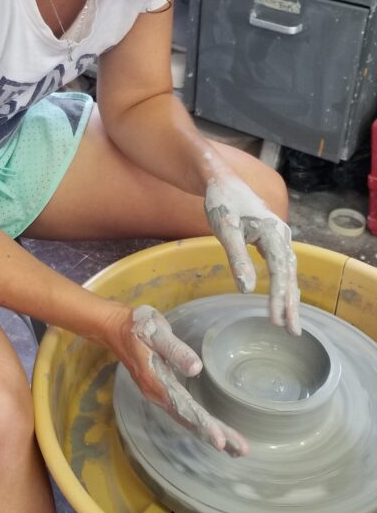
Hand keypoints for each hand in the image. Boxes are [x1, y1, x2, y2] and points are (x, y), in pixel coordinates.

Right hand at [109, 304, 247, 456]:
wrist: (115, 328)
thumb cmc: (137, 326)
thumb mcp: (156, 332)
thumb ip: (175, 350)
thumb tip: (196, 369)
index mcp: (157, 382)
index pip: (185, 408)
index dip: (204, 425)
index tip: (220, 440)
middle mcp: (158, 394)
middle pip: (189, 420)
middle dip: (216, 435)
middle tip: (241, 450)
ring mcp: (159, 394)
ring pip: (187, 419)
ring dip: (210, 433)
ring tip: (235, 447)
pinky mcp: (162, 391)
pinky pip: (183, 412)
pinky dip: (200, 423)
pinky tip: (211, 429)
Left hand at [204, 175, 299, 334]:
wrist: (220, 181)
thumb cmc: (221, 203)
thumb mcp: (225, 231)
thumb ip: (237, 259)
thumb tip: (247, 290)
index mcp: (272, 232)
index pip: (279, 272)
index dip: (279, 297)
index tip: (276, 320)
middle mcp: (281, 235)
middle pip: (290, 275)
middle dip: (292, 304)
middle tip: (293, 331)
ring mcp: (279, 237)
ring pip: (288, 272)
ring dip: (290, 297)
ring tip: (290, 323)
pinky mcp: (272, 239)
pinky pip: (283, 266)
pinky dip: (284, 285)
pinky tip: (284, 299)